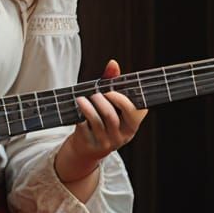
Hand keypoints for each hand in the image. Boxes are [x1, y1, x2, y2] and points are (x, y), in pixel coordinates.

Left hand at [55, 59, 147, 183]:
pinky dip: (79, 116)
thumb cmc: (101, 120)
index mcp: (131, 125)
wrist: (86, 149)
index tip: (111, 90)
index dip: (124, 100)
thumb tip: (113, 63)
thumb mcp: (110, 104)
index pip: (136, 112)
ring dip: (87, 106)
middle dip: (103, 101)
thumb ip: (112, 83)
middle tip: (95, 93)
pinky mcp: (90, 145)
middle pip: (112, 115)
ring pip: (97, 121)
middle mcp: (121, 136)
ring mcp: (106, 142)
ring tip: (80, 98)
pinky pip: (84, 127)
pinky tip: (77, 109)